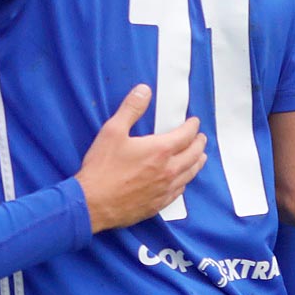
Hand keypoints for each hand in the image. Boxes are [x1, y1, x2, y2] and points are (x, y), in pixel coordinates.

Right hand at [75, 85, 206, 231]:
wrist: (93, 204)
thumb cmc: (102, 169)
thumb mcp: (112, 132)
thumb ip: (131, 109)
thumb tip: (143, 91)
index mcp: (160, 150)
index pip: (186, 135)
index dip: (192, 126)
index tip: (194, 122)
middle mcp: (168, 170)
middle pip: (193, 155)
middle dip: (199, 143)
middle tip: (200, 138)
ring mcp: (165, 189)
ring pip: (190, 174)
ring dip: (197, 162)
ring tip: (200, 157)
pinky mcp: (158, 204)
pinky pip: (180, 191)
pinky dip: (185, 181)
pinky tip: (182, 180)